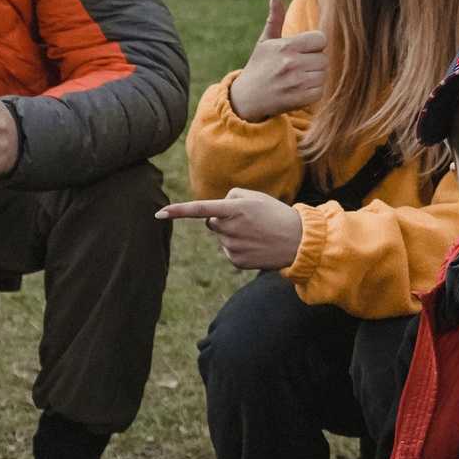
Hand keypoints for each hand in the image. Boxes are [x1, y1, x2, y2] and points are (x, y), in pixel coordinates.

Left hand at [158, 188, 306, 270]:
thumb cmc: (276, 215)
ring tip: (256, 232)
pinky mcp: (235, 261)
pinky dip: (237, 246)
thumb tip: (214, 211)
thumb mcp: (256, 197)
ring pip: (220, 236)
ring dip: (232, 233)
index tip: (159, 213)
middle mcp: (230, 229)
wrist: (299, 241)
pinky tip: (255, 245)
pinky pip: (227, 250)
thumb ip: (231, 197)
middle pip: (211, 222)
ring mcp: (232, 247)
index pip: (200, 210)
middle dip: (222, 219)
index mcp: (235, 209)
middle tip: (247, 220)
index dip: (178, 211)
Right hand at [226, 0, 327, 122]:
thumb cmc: (258, 67)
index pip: (320, 39)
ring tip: (296, 80)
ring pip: (323, 75)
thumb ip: (275, 19)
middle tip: (297, 68)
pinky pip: (319, 91)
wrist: (245, 99)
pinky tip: (297, 91)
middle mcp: (292, 63)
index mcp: (286, 46)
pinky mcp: (299, 99)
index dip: (313, 45)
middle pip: (324, 58)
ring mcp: (296, 82)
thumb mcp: (264, 42)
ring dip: (313, 78)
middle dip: (313, 63)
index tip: (301, 52)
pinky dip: (312, 93)